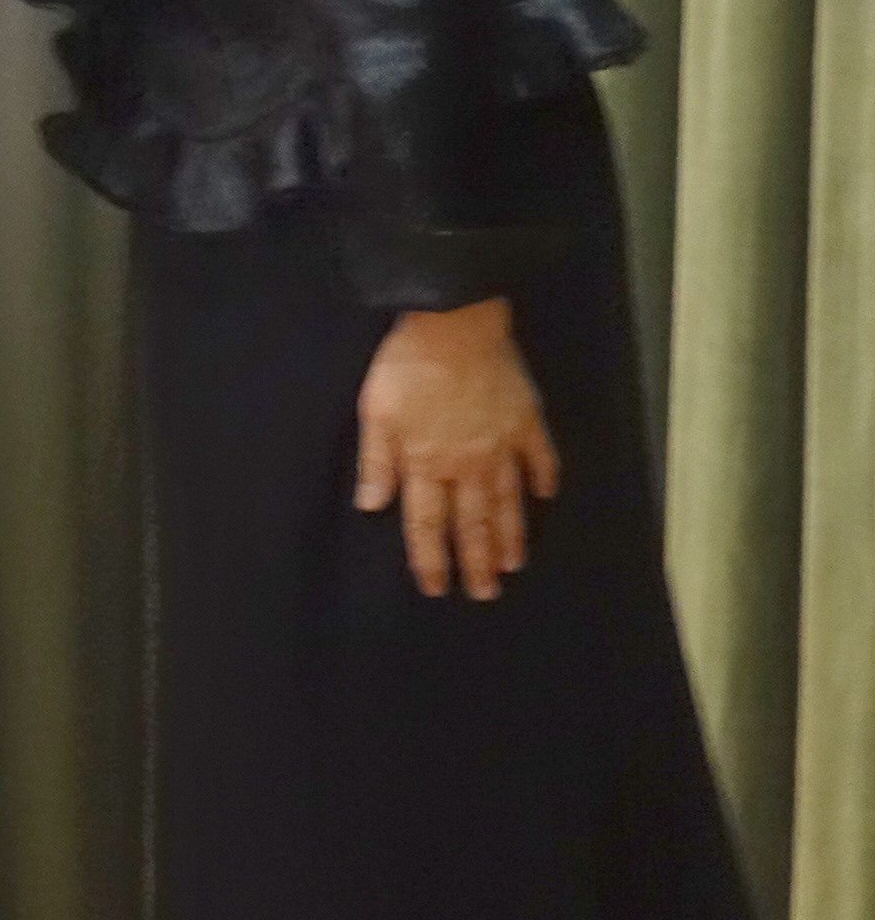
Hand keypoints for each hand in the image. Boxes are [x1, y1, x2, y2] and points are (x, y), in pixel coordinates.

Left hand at [357, 296, 559, 597]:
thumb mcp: (375, 414)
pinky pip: (540, 457)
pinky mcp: (526, 420)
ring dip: (510, 535)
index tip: (437, 588)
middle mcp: (466, 463)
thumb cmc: (405, 366)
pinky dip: (545, 478)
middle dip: (476, 562)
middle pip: (471, 522)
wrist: (455, 325)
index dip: (430, 558)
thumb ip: (376, 462)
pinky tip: (548, 497)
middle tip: (485, 594)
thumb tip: (371, 506)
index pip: (425, 522)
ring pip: (507, 500)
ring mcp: (501, 444)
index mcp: (425, 463)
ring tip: (513, 564)